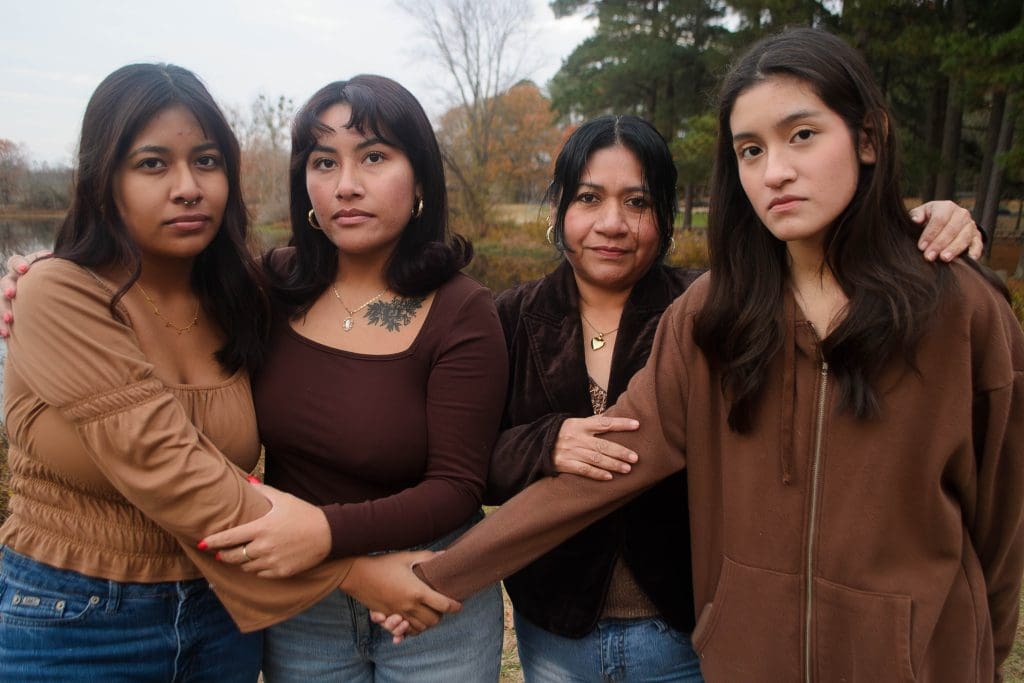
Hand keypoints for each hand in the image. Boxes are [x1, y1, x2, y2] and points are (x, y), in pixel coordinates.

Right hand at [0, 250, 50, 337]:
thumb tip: (57, 259)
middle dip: (7, 288)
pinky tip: (5, 335)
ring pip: (0, 301)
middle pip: (5, 282)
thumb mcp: (56, 271)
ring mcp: (7, 295)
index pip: (15, 261)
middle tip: (12, 294)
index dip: (18, 264)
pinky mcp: (7, 310)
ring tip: (10, 319)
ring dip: (3, 310)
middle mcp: (12, 280)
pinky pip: (0, 318)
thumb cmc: (55, 279)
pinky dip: (1, 326)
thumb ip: (57, 266)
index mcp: (22, 268)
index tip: (25, 269)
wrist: (50, 294)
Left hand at [200, 480, 331, 577]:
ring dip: (240, 562)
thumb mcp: (284, 499)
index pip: (229, 538)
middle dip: (223, 555)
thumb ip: (263, 490)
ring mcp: (272, 561)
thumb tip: (247, 480)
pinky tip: (257, 562)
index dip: (213, 542)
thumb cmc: (304, 514)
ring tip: (240, 556)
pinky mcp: (281, 572)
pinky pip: (260, 574)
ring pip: (245, 567)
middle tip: (219, 553)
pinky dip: (255, 569)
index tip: (202, 543)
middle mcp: (264, 546)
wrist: (328, 534)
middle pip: (233, 556)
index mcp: (261, 528)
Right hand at [341, 551, 460, 637]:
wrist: (357, 574)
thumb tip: (444, 555)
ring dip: (427, 623)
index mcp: (417, 591)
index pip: (443, 605)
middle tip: (442, 607)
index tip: (459, 605)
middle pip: (433, 620)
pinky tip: (414, 622)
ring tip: (429, 613)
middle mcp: (409, 606)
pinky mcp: (387, 617)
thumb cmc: (383, 563)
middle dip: (441, 615)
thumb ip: (427, 557)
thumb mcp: (407, 557)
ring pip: (420, 628)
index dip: (454, 606)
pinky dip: (412, 630)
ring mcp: (397, 613)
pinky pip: (404, 631)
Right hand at [552, 415, 639, 479]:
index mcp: (580, 425)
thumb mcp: (575, 423)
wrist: (536, 444)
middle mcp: (576, 438)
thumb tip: (613, 417)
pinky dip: (597, 474)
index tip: (636, 425)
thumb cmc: (562, 433)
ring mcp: (571, 452)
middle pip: (602, 445)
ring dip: (613, 464)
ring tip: (627, 468)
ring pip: (596, 459)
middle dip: (620, 451)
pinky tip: (609, 477)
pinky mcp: (565, 464)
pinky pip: (584, 470)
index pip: (604, 423)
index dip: (621, 424)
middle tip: (636, 457)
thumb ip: (592, 422)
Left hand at [911, 200, 982, 261]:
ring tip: (944, 258)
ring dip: (954, 249)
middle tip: (929, 256)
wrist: (943, 221)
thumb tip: (916, 220)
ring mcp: (970, 225)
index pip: (939, 219)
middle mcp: (961, 214)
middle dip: (939, 244)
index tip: (922, 247)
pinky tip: (969, 259)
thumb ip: (916, 215)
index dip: (930, 234)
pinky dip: (975, 251)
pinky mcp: (976, 236)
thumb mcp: (921, 213)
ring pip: (964, 237)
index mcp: (947, 207)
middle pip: (951, 229)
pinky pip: (978, 244)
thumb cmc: (929, 218)